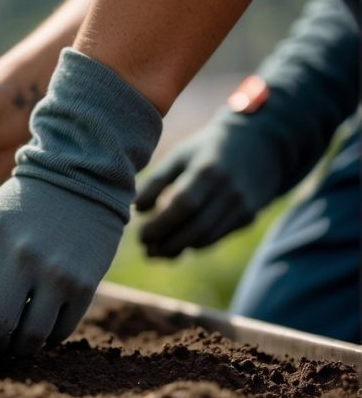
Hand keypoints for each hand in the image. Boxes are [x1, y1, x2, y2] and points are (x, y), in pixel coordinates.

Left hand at [0, 49, 162, 353]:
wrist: (82, 177)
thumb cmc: (27, 206)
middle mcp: (20, 254)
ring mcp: (54, 271)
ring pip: (28, 334)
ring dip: (19, 345)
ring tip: (18, 339)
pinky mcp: (84, 285)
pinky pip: (60, 331)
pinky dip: (49, 337)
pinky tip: (46, 324)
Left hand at [134, 119, 278, 257]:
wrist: (260, 146)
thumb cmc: (206, 151)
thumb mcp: (180, 156)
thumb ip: (156, 181)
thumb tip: (137, 209)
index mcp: (208, 170)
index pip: (183, 205)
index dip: (160, 225)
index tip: (140, 235)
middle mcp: (229, 190)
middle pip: (196, 227)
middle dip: (167, 244)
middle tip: (146, 249)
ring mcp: (242, 206)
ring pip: (206, 238)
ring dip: (178, 249)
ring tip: (156, 251)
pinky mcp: (248, 217)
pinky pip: (217, 238)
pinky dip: (194, 245)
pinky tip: (178, 244)